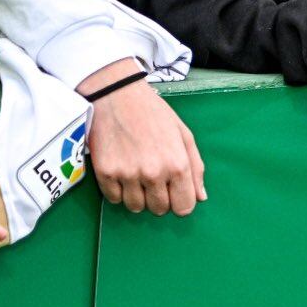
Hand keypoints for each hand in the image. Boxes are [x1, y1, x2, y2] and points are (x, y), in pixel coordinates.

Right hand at [79, 65, 205, 214]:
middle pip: (159, 210)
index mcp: (177, 164)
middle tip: (155, 178)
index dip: (181, 202)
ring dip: (138, 196)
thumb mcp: (183, 134)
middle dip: (159, 198)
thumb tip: (201, 197)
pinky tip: (122, 170)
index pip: (184, 208)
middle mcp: (154, 173)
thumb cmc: (155, 113)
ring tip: (138, 173)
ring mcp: (128, 175)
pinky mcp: (105, 174)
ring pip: (136, 208)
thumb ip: (196, 168)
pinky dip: (119, 191)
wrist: (118, 96)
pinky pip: (114, 199)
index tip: (175, 192)